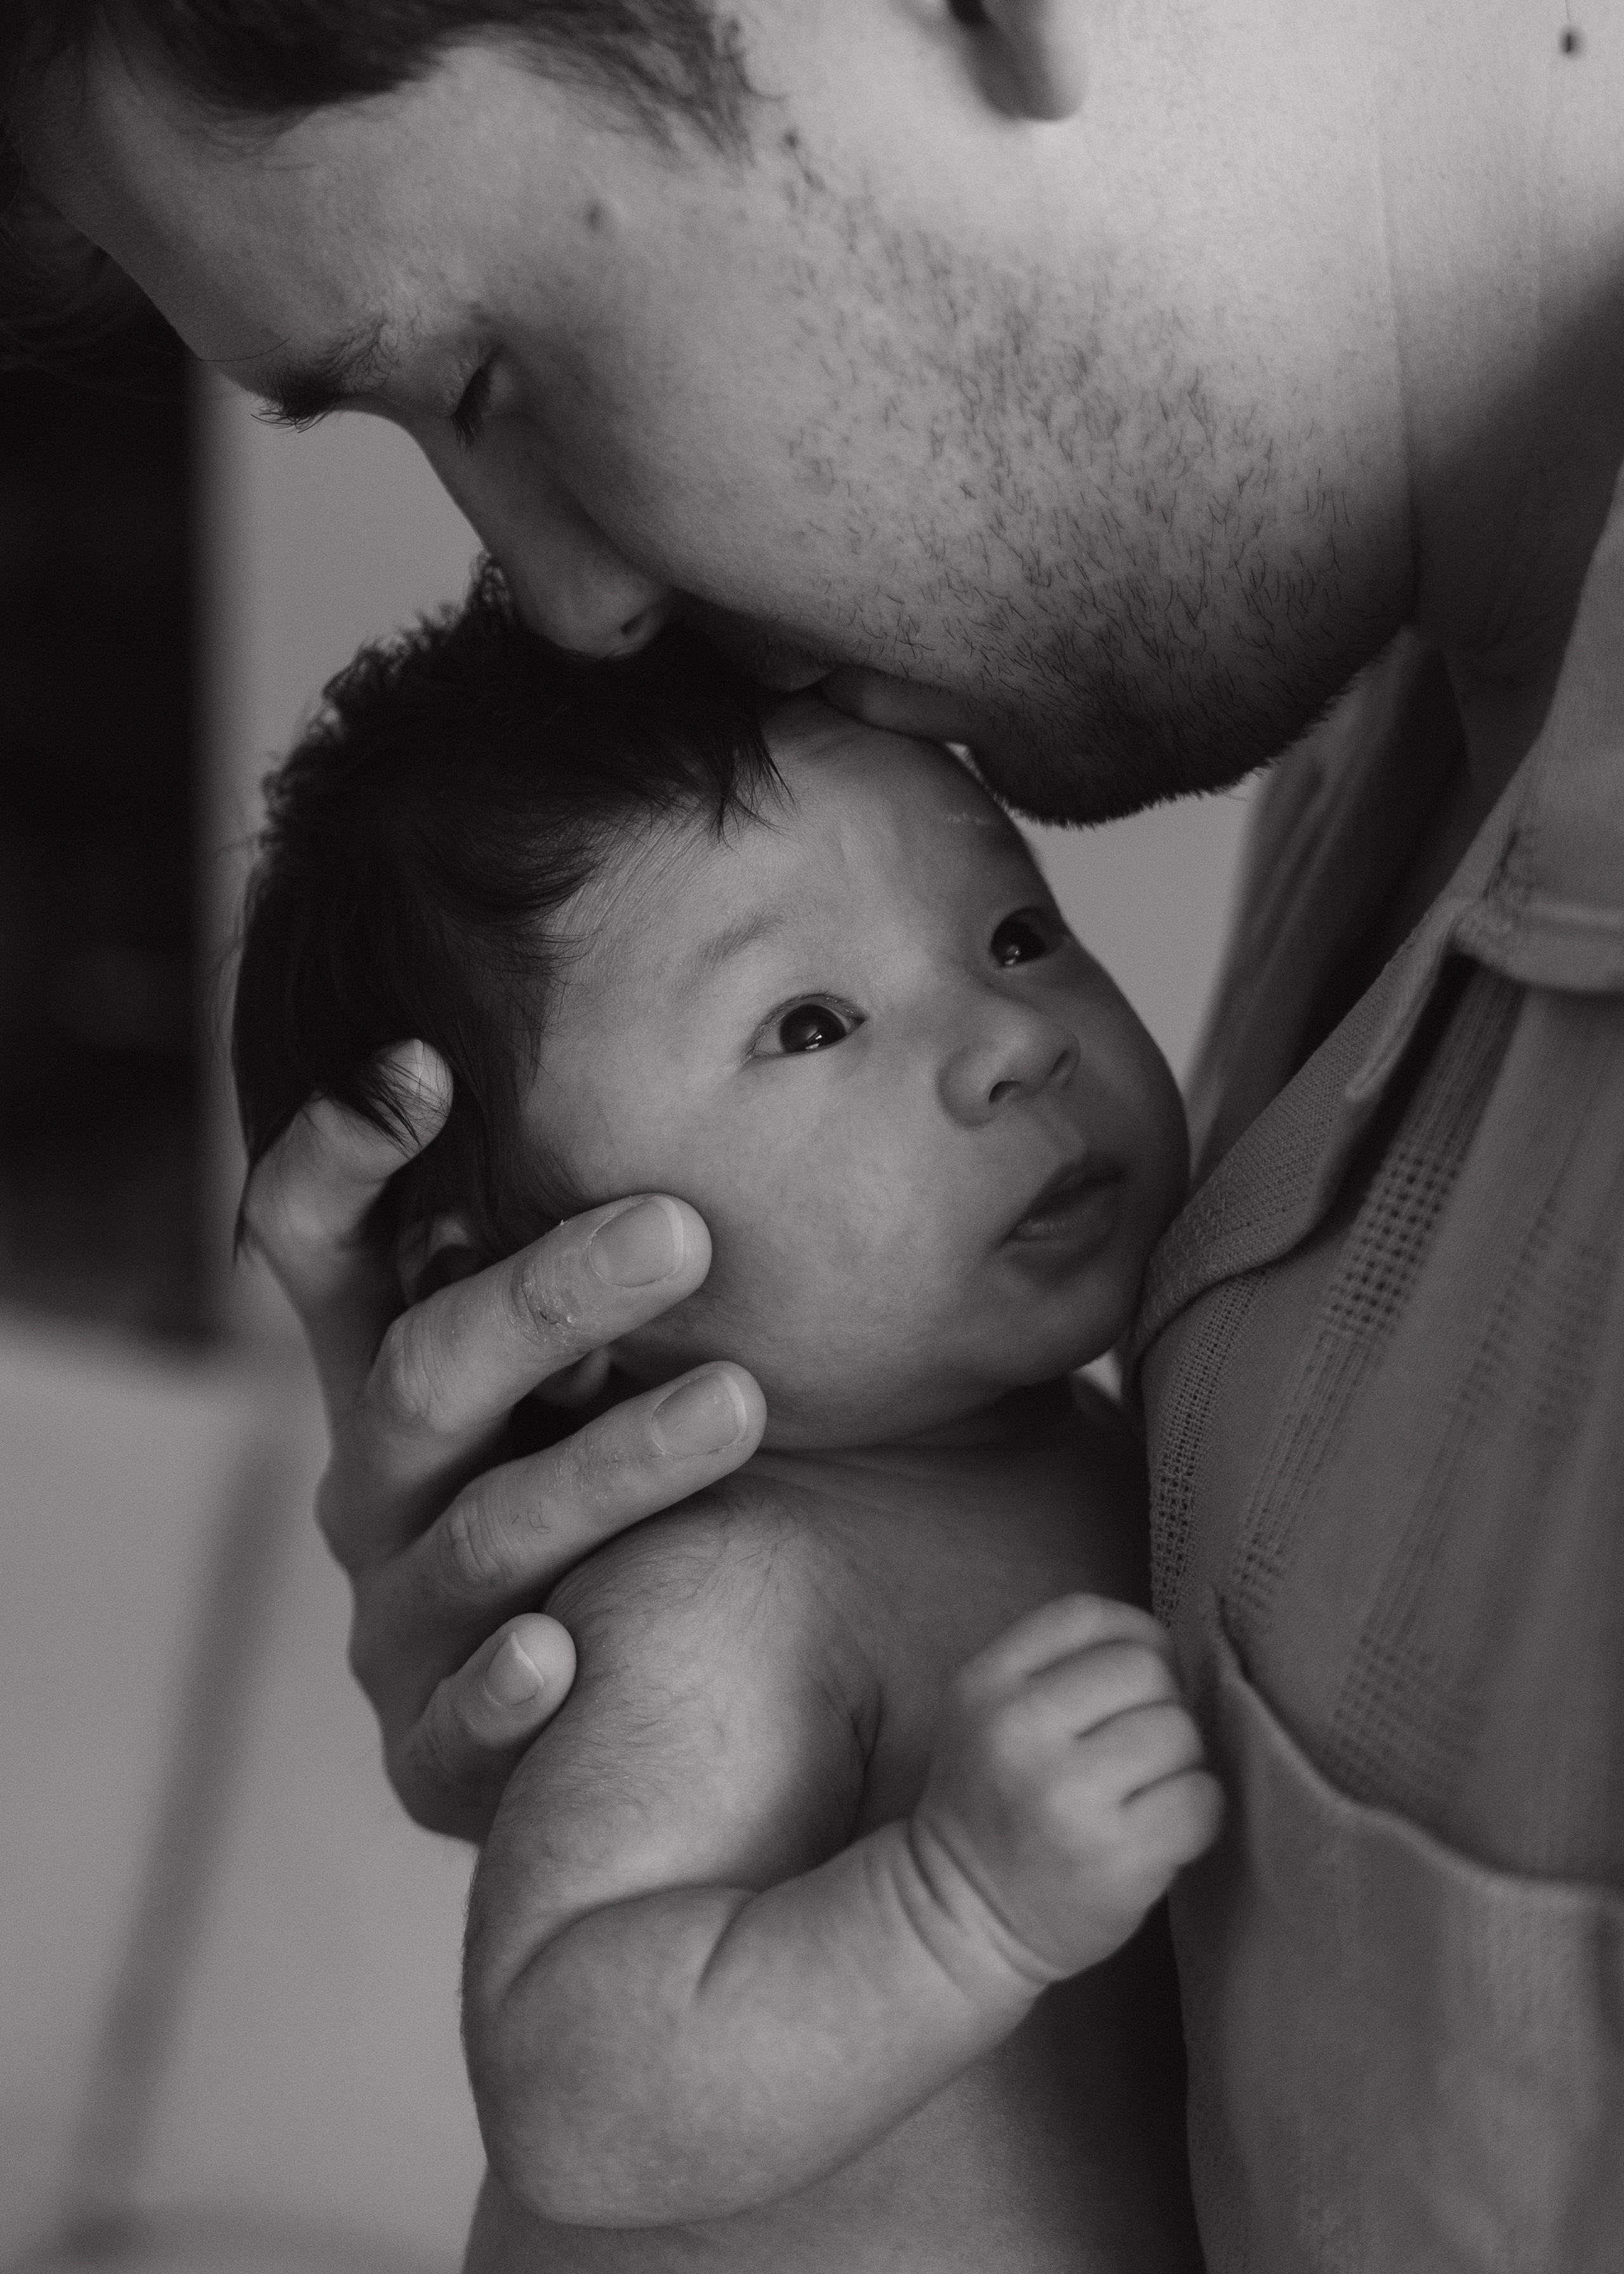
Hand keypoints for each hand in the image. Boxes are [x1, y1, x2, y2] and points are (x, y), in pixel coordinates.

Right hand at [241, 1043, 765, 1840]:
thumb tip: (792, 1054)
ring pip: (479, 1534)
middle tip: (682, 1231)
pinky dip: (501, 1687)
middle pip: (423, 1374)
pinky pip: (458, 1727)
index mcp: (403, 1372)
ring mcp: (403, 1624)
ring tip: (735, 1406)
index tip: (426, 1061)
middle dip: (543, 1299)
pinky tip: (556, 1654)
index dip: (341, 1153)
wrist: (664, 1721)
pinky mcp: (437, 1761)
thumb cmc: (668, 1486)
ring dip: (601, 1467)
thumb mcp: (631, 1359)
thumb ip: (646, 1249)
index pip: (321, 1244)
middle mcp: (381, 1487)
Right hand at [909, 1595, 1222, 1988]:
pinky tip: (1164, 1828)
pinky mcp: (1115, 1859)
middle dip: (1159, 1704)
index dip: (1133, 1635)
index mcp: (985, 1685)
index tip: (1139, 1678)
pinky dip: (1198, 1811)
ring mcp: (1066, 1798)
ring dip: (1181, 1761)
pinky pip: (1200, 1800)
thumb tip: (1165, 1648)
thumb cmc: (994, 1805)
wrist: (959, 1918)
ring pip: (1179, 1732)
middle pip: (1144, 1670)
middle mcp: (1019, 1732)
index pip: (1086, 1615)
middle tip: (1140, 1749)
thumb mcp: (988, 1714)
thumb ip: (1054, 1668)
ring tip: (1147, 1791)